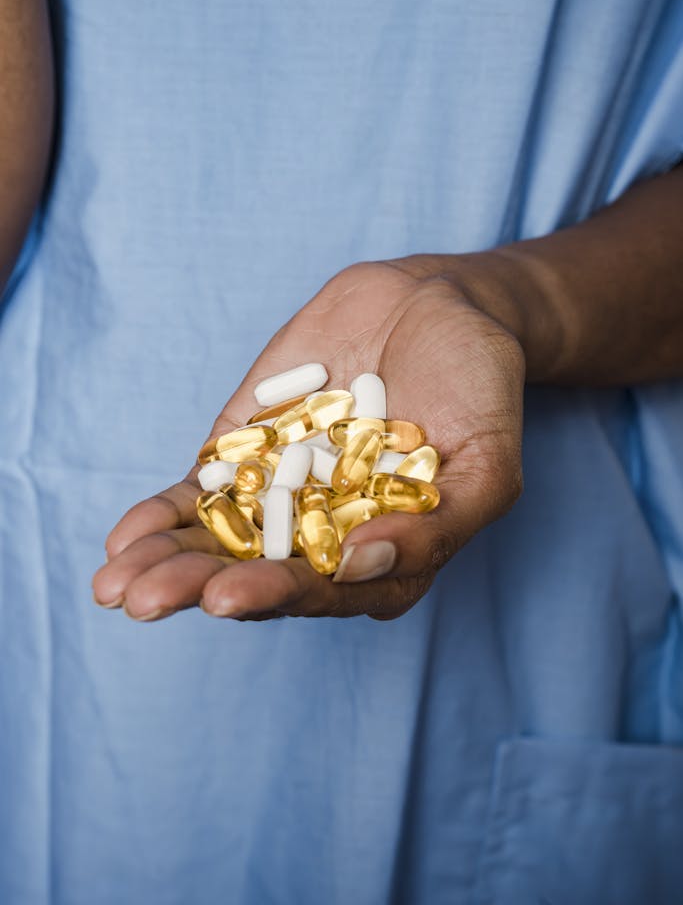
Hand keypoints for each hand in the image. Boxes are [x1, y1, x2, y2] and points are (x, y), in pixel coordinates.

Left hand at [93, 259, 524, 620]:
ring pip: (217, 542)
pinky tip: (126, 538)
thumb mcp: (484, 463)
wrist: (436, 307)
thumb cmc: (477, 388)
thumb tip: (357, 562)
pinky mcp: (247, 451)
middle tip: (145, 602)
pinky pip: (201, 492)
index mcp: (384, 554)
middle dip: (198, 589)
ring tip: (115, 586)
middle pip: (257, 574)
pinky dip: (165, 514)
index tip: (230, 596)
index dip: (279, 595)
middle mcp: (326, 536)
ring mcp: (280, 493)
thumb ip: (432, 525)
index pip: (326, 591)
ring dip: (166, 564)